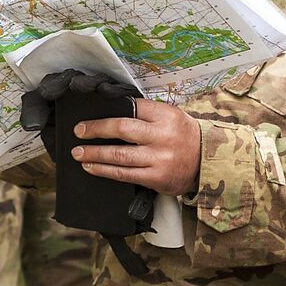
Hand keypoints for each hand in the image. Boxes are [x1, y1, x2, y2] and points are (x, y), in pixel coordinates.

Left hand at [72, 99, 201, 196]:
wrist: (206, 162)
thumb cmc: (183, 137)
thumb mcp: (172, 116)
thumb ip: (147, 113)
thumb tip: (114, 112)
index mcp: (166, 116)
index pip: (132, 107)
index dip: (108, 112)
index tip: (90, 116)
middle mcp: (162, 136)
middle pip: (122, 129)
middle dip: (96, 130)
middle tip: (79, 131)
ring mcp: (159, 158)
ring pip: (119, 155)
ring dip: (95, 154)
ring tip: (79, 153)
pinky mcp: (156, 178)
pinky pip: (124, 174)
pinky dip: (104, 171)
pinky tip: (92, 167)